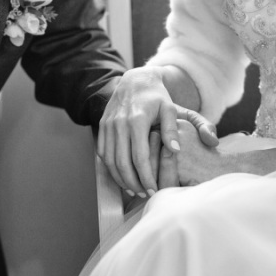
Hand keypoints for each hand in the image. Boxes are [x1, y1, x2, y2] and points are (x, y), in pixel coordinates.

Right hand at [98, 67, 218, 195]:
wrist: (135, 81)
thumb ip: (172, 131)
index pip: (139, 157)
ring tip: (134, 190)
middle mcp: (119, 123)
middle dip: (133, 183)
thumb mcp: (170, 109)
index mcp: (137, 120)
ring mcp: (108, 125)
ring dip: (121, 179)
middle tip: (145, 194)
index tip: (154, 190)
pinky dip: (110, 168)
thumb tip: (174, 152)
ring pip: (110, 161)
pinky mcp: (101, 126)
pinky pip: (103, 153)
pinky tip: (122, 177)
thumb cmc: (157, 97)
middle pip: (122, 163)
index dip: (146, 177)